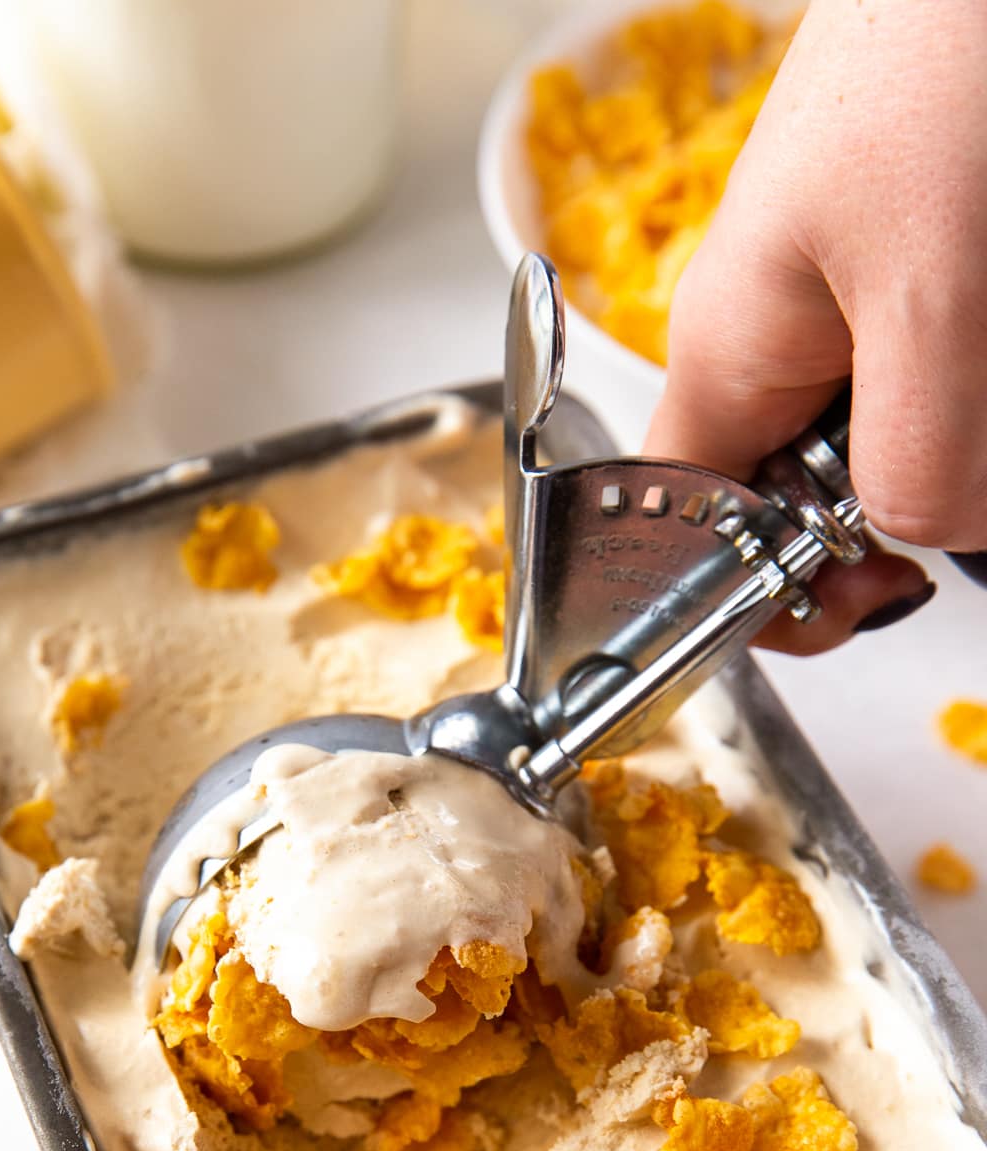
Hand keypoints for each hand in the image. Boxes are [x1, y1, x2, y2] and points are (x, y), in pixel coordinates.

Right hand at [644, 0, 986, 649]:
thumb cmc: (943, 57)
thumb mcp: (932, 297)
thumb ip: (918, 455)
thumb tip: (927, 541)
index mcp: (726, 351)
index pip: (682, 528)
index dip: (743, 592)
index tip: (847, 607)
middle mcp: (770, 337)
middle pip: (796, 499)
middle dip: (883, 525)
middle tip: (961, 513)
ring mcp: (845, 302)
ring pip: (884, 440)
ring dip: (951, 451)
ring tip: (981, 389)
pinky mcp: (916, 269)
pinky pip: (935, 379)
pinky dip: (968, 402)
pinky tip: (986, 362)